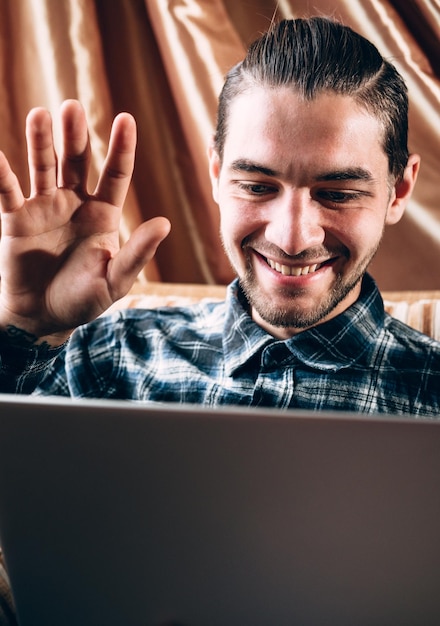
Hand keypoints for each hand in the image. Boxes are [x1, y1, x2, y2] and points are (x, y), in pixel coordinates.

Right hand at [0, 100, 169, 344]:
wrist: (44, 317)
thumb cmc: (84, 300)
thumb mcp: (116, 280)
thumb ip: (137, 253)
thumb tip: (165, 224)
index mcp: (103, 215)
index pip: (115, 174)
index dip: (121, 148)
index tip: (126, 119)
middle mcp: (75, 204)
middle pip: (76, 161)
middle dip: (74, 135)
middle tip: (71, 108)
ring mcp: (45, 208)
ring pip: (43, 167)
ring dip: (41, 141)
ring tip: (41, 114)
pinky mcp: (16, 219)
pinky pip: (7, 191)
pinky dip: (0, 172)